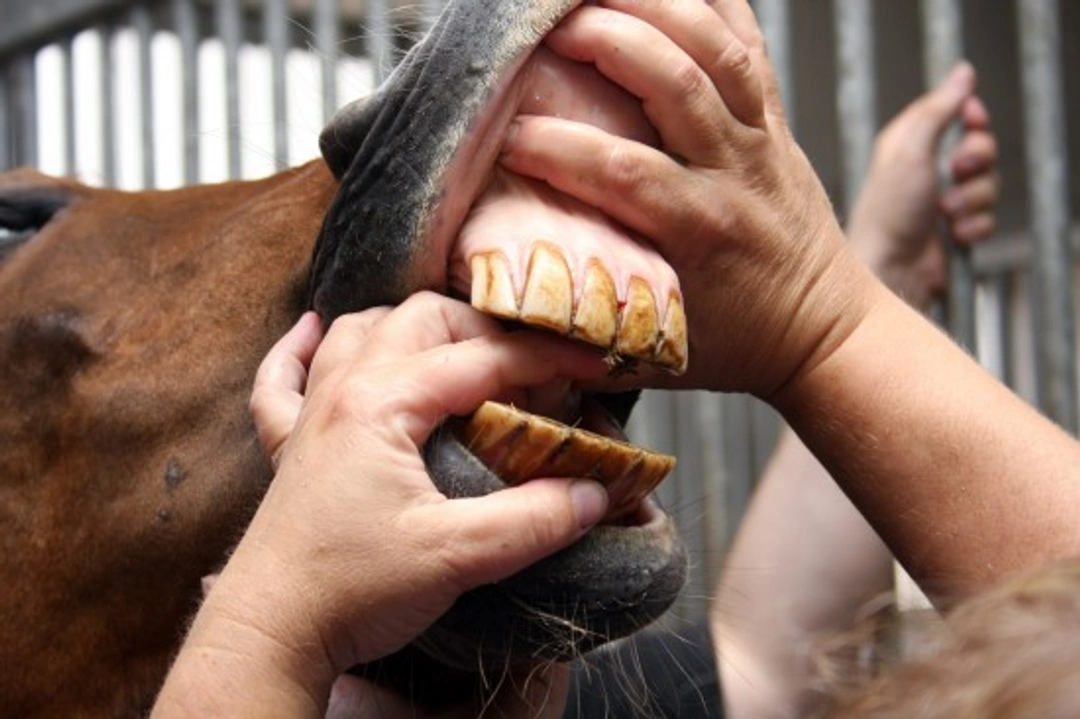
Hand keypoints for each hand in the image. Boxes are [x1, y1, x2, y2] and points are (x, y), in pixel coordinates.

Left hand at [153, 293, 609, 716]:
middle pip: (421, 320)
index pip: (482, 358)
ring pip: (357, 332)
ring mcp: (309, 416)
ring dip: (410, 329)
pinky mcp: (290, 449)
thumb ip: (532, 520)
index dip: (546, 359)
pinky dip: (302, 349)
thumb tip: (593, 493)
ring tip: (454, 350)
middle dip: (485, 332)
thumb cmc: (351, 591)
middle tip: (530, 371)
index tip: (593, 367)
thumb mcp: (456, 556)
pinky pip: (283, 378)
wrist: (268, 636)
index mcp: (382, 403)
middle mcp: (341, 391)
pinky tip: (313, 334)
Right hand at [500, 0, 876, 396]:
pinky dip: (712, 0)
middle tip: (545, 31)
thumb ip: (590, 328)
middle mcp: (736, 171)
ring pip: (715, 45)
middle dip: (605, 41)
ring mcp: (762, 137)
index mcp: (701, 230)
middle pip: (673, 81)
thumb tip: (512, 312)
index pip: (622, 171)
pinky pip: (749, 41)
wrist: (825, 333)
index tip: (506, 138)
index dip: (556, 146)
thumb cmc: (737, 346)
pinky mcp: (776, 119)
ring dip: (653, 3)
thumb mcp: (661, 350)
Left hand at [848, 63, 999, 308]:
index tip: (972, 118)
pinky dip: (973, 227)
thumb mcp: (910, 149)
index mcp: (910, 142)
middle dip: (977, 161)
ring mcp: (944, 200)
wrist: (890, 269)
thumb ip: (938, 109)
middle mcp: (927, 168)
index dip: (971, 115)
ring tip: (944, 214)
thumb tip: (963, 71)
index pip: (955, 112)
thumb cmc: (888, 211)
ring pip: (989, 184)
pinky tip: (952, 235)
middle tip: (956, 171)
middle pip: (981, 147)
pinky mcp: (956, 228)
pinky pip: (987, 217)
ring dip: (972, 200)